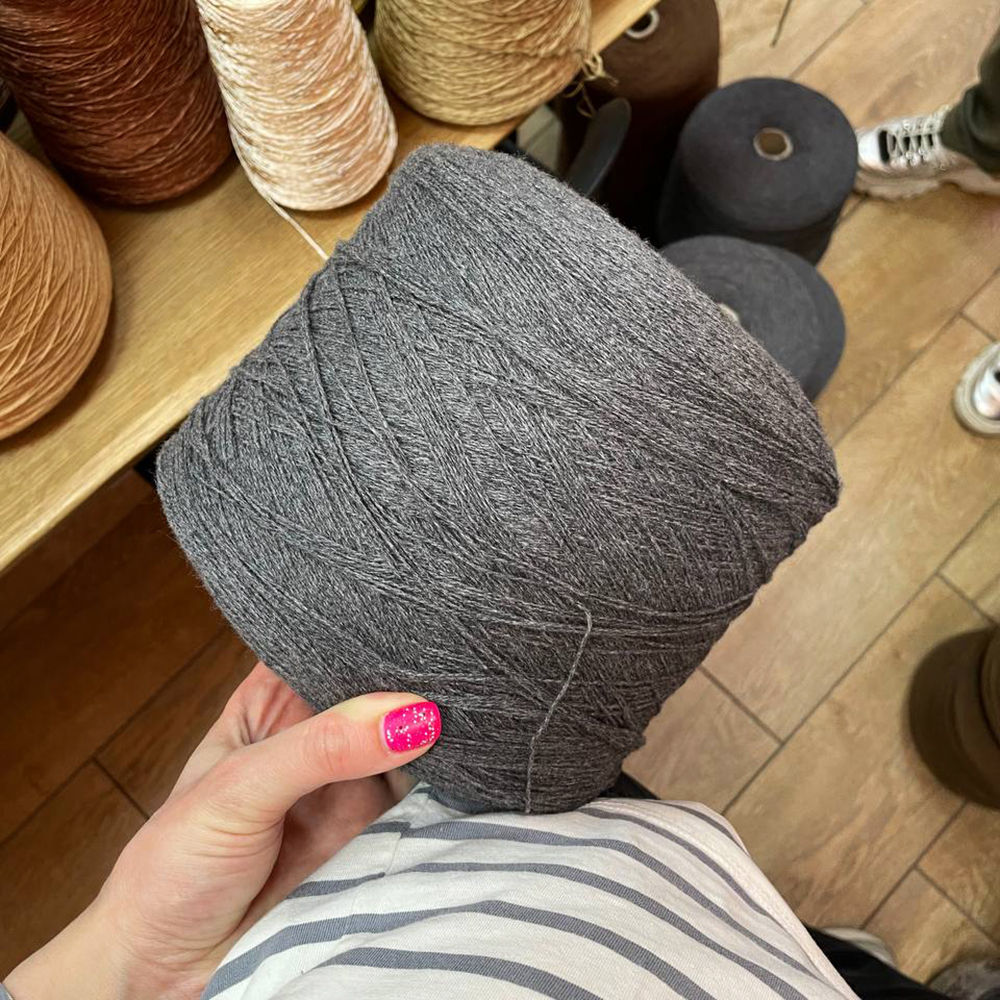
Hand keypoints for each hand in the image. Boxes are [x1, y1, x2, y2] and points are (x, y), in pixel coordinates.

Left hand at [6, 664, 439, 999]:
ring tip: (479, 711)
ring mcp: (355, 783)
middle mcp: (322, 735)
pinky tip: (477, 759)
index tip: (428, 619)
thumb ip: (319, 747)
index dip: (376, 636)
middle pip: (384, 694)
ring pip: (413, 743)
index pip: (335, 650)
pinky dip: (451, 784)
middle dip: (420, 683)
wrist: (171, 971)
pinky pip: (426, 800)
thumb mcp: (238, 790)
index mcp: (275, 702)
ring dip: (441, 733)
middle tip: (467, 669)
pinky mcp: (380, 832)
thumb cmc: (174, 867)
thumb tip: (408, 714)